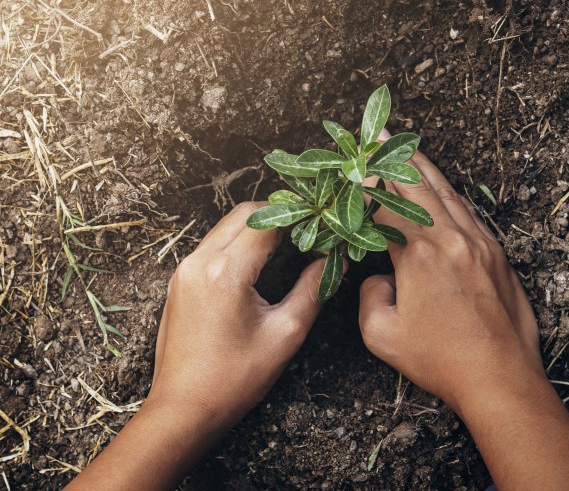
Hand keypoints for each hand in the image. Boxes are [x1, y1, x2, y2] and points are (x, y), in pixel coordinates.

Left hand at [150, 201, 328, 427]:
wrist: (183, 410)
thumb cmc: (235, 379)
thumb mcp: (285, 333)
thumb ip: (313, 290)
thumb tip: (334, 262)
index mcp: (226, 272)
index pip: (267, 221)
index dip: (299, 217)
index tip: (322, 223)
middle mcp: (199, 262)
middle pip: (243, 213)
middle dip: (279, 214)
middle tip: (308, 229)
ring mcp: (184, 270)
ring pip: (226, 227)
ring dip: (257, 227)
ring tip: (289, 242)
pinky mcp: (179, 282)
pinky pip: (212, 245)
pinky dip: (238, 242)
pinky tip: (260, 260)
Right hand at [358, 142, 568, 490]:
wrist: (500, 377)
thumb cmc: (441, 360)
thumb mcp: (382, 335)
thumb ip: (369, 296)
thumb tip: (379, 277)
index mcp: (420, 255)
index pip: (386, 206)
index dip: (367, 185)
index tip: (355, 167)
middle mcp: (452, 239)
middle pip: (419, 186)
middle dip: (395, 158)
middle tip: (379, 134)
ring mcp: (480, 244)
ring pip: (448, 193)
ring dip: (425, 169)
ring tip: (408, 148)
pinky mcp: (498, 255)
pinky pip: (470, 213)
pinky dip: (451, 195)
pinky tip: (443, 190)